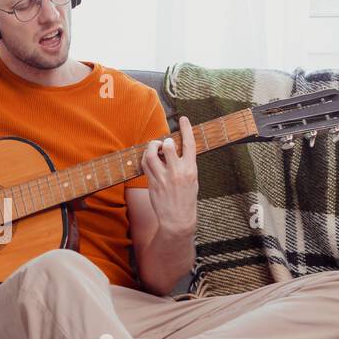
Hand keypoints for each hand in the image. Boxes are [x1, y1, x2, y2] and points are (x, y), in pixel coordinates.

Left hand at [141, 116, 197, 235]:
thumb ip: (186, 164)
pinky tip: (148, 158)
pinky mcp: (152, 183)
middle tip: (163, 142)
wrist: (178, 219)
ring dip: (151, 147)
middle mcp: (177, 172)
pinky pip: (145, 165)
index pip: (190, 144)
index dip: (186, 129)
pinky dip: (145, 158)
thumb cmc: (186, 199)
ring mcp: (163, 178)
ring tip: (153, 147)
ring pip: (152, 155)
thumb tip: (177, 149)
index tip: (183, 119)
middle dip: (164, 141)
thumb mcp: (193, 180)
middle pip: (168, 147)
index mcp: (191, 170)